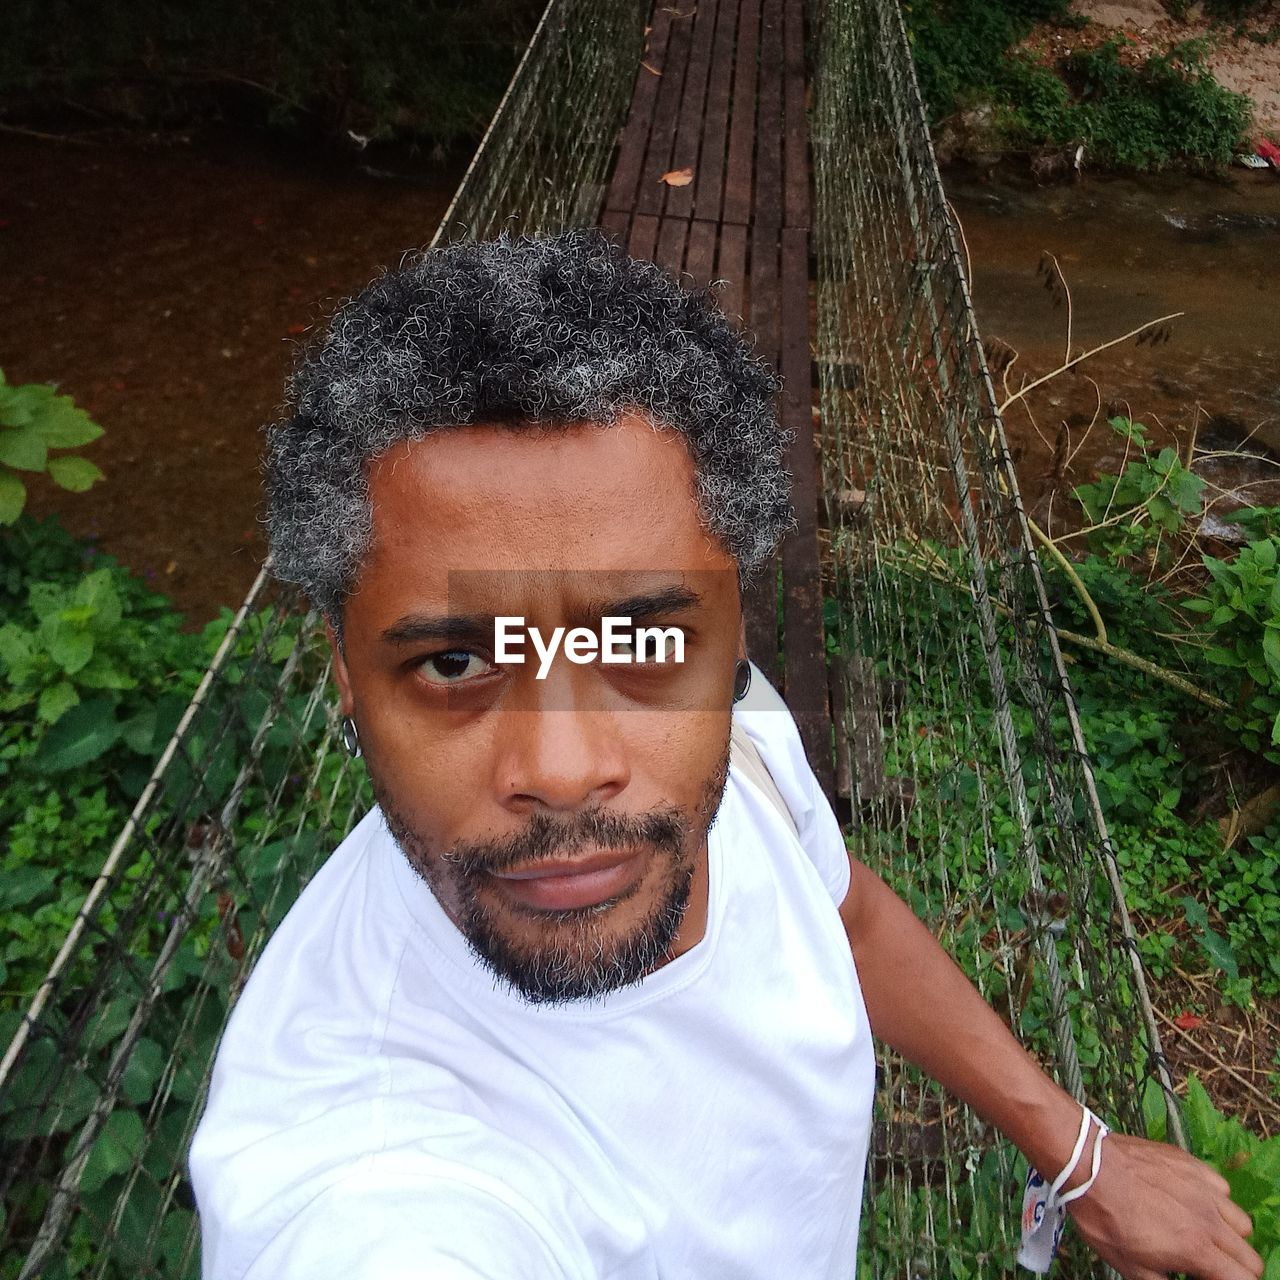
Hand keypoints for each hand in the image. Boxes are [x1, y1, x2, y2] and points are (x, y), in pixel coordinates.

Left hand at [1065, 1132, 1262, 1279]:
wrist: (1087, 1164)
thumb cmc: (1103, 1218)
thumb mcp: (1130, 1268)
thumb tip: (1177, 1278)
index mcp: (1196, 1249)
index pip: (1244, 1279)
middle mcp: (1208, 1218)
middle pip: (1248, 1256)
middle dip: (1233, 1266)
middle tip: (1207, 1264)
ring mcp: (1202, 1188)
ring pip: (1240, 1221)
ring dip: (1227, 1233)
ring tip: (1201, 1231)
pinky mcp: (1192, 1163)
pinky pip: (1220, 1187)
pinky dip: (1213, 1198)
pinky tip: (1189, 1199)